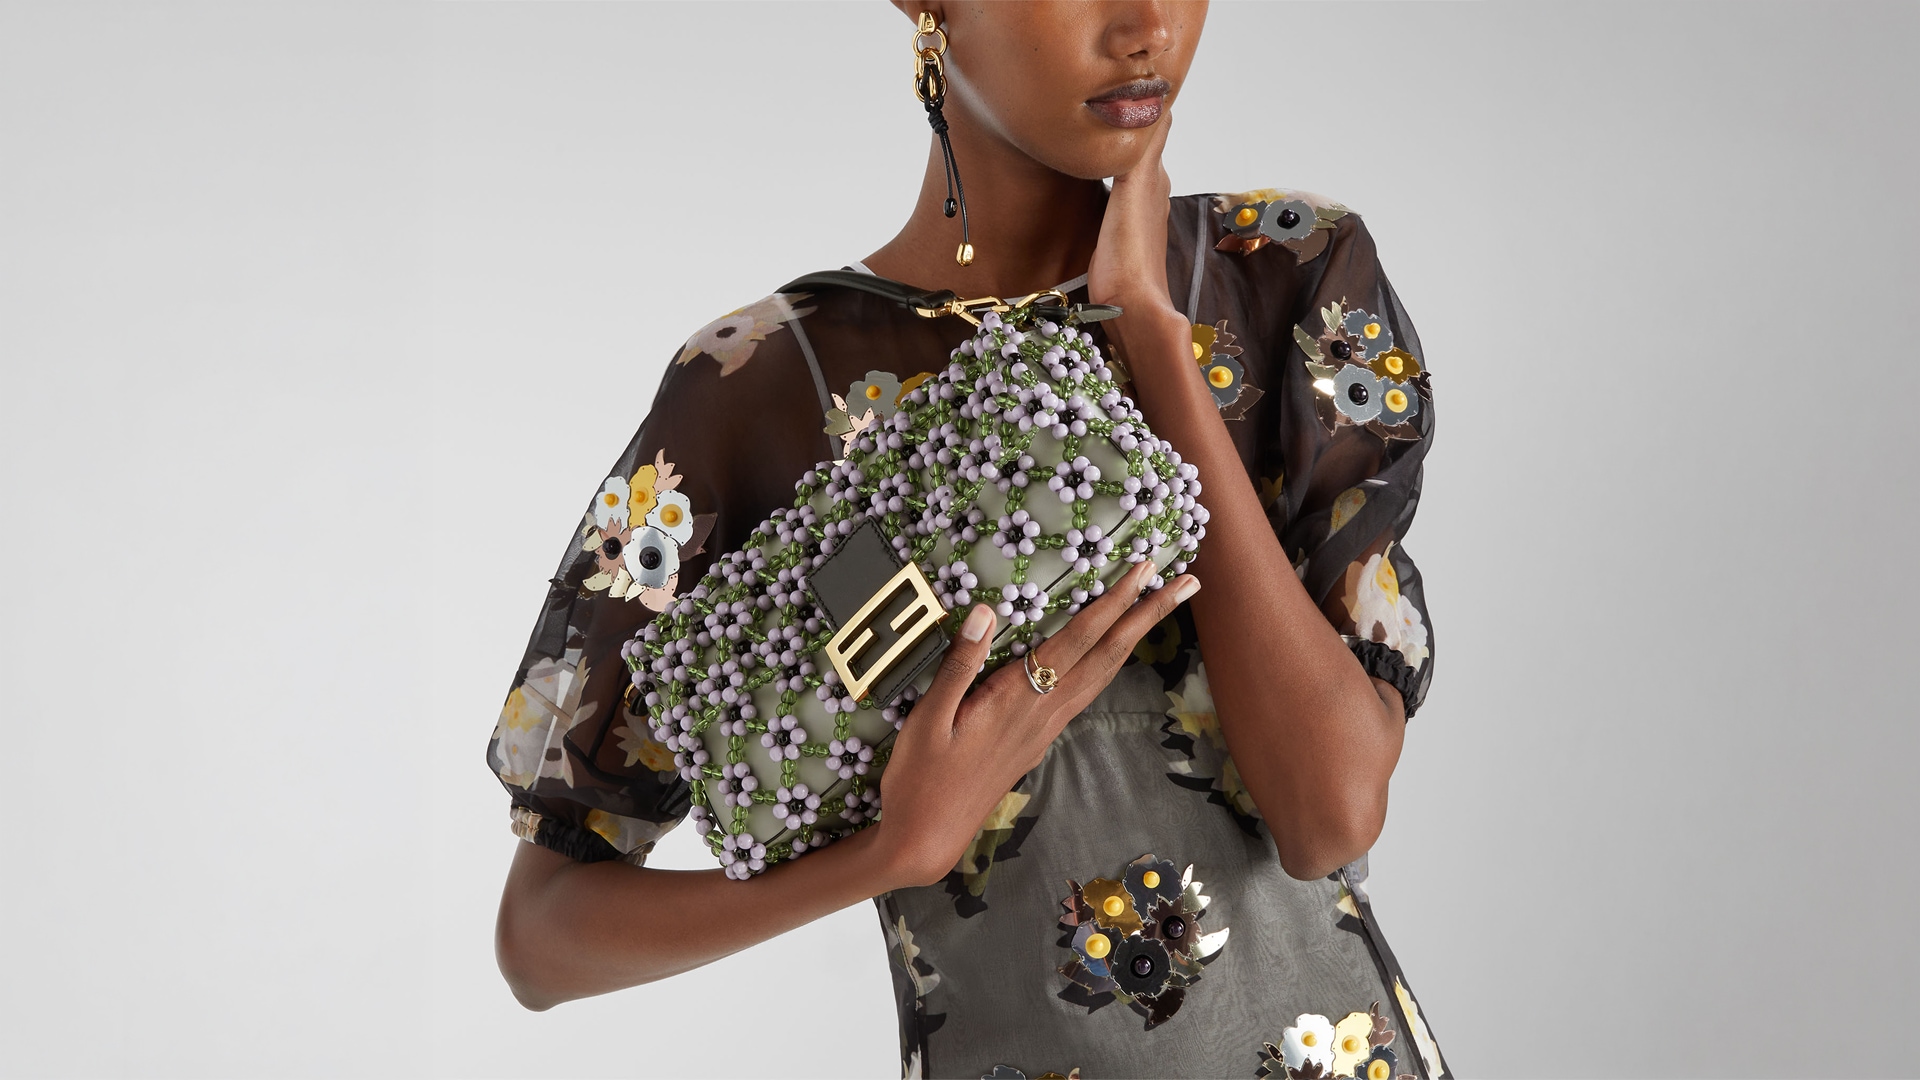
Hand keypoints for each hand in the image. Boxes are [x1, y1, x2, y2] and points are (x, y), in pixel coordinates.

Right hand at [868, 561, 1198, 888]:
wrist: (927, 838)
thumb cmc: (919, 780)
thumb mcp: (927, 720)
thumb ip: (959, 665)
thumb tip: (986, 613)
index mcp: (1017, 699)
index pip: (1077, 639)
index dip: (1113, 601)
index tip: (1145, 570)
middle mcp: (1042, 712)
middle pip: (1107, 654)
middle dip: (1148, 614)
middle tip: (1187, 581)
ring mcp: (1044, 730)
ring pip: (1102, 675)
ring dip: (1134, 638)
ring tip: (1157, 609)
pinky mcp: (1037, 741)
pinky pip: (1084, 692)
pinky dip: (1107, 663)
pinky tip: (1110, 656)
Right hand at [1086, 113, 1183, 331]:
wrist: (1128, 308)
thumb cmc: (1130, 254)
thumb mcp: (1135, 191)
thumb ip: (1143, 150)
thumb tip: (1158, 106)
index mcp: (1153, 180)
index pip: (1156, 130)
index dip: (1148, 106)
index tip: (1138, 82)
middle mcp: (1150, 194)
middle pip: (1142, 150)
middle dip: (1132, 126)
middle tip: (1112, 100)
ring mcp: (1137, 216)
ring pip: (1131, 172)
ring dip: (1121, 154)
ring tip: (1103, 132)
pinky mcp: (1121, 235)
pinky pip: (1118, 195)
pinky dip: (1111, 179)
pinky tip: (1099, 181)